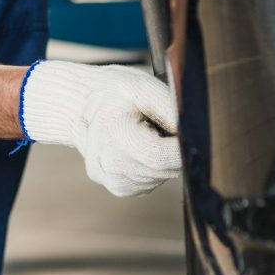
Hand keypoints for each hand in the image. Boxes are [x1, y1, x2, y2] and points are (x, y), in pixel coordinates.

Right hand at [21, 60, 180, 196]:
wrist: (80, 107)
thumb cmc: (114, 92)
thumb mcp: (141, 85)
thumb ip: (169, 107)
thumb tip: (195, 132)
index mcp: (112, 135)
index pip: (160, 156)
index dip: (182, 146)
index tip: (191, 131)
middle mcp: (109, 166)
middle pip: (165, 169)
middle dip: (174, 149)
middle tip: (163, 125)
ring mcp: (113, 181)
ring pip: (162, 177)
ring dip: (165, 157)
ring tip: (148, 133)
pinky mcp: (120, 189)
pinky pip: (153, 181)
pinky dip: (155, 165)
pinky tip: (141, 146)